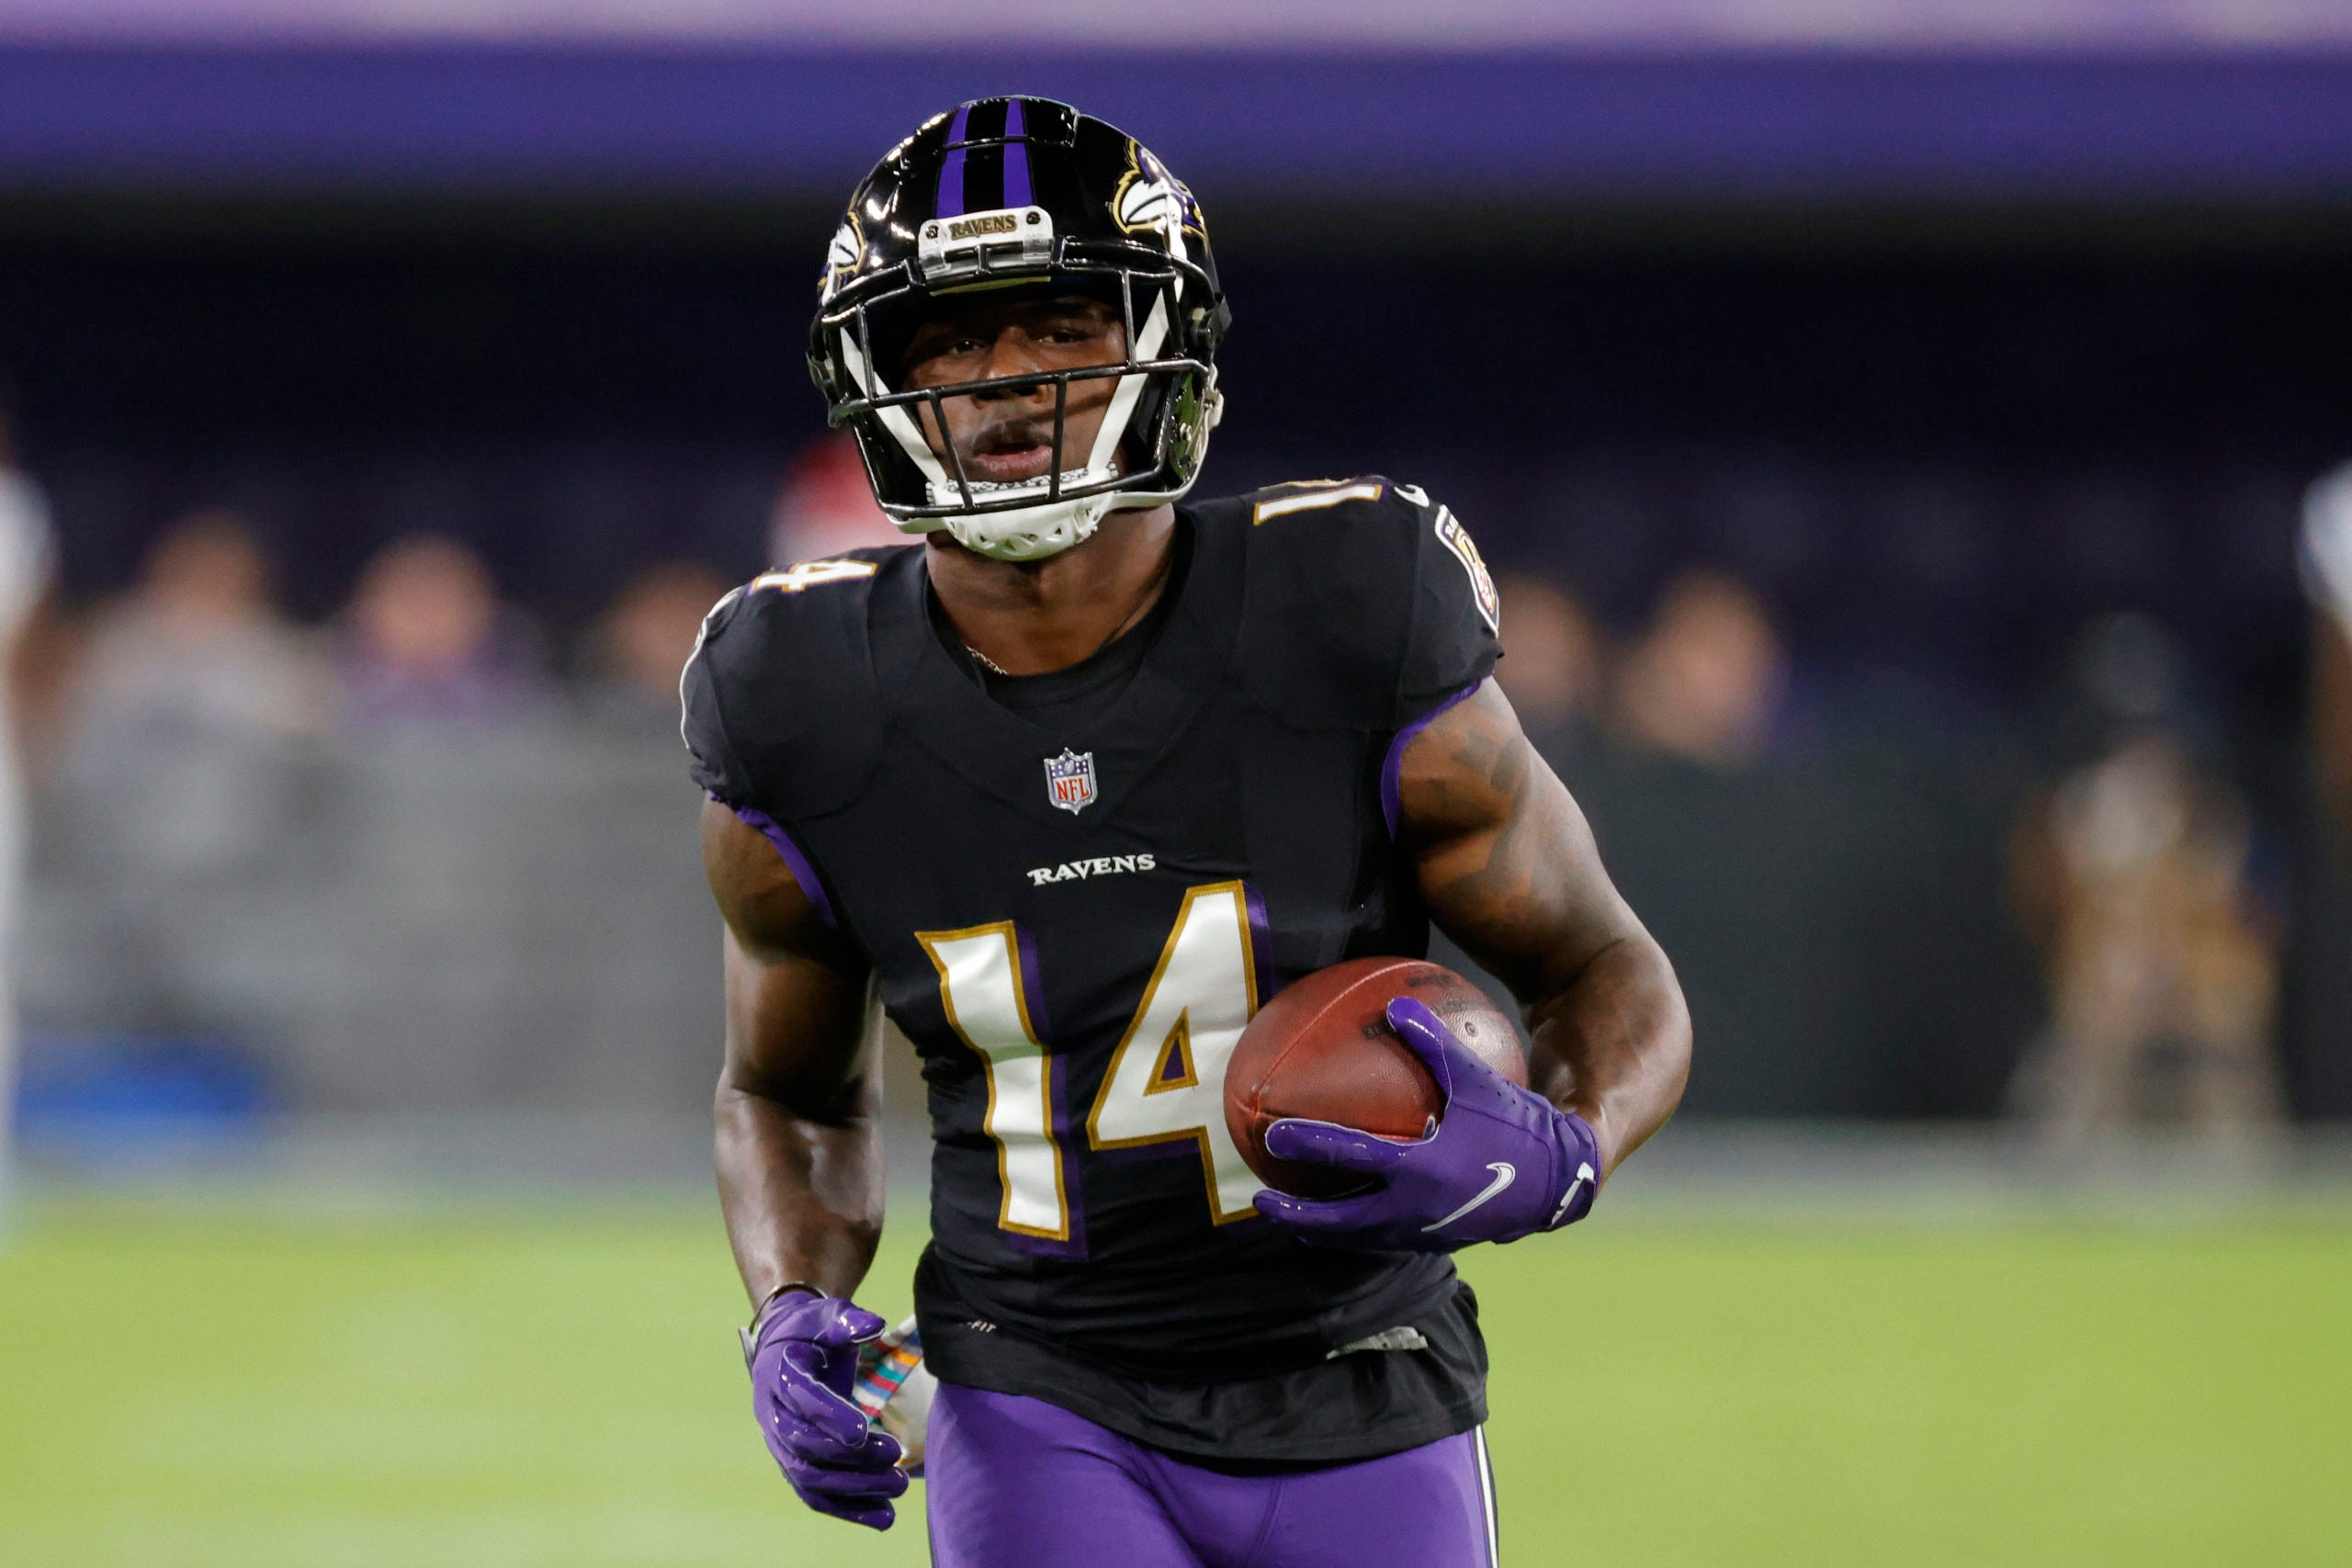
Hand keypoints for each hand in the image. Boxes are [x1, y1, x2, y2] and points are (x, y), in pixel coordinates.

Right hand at [743, 1290, 907, 1529]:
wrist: (787, 1348)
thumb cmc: (813, 1330)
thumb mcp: (829, 1315)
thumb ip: (849, 1320)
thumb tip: (872, 1325)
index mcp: (779, 1373)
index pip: (800, 1400)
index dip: (829, 1416)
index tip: (864, 1429)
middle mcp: (772, 1413)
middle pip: (804, 1447)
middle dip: (849, 1458)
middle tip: (893, 1457)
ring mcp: (780, 1444)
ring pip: (809, 1478)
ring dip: (853, 1489)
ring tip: (897, 1487)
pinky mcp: (794, 1463)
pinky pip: (815, 1494)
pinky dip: (848, 1510)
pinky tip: (884, 1516)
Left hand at [1252, 995, 1601, 1251]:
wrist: (1561, 1181)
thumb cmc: (1518, 1124)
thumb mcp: (1477, 1079)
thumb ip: (1434, 1043)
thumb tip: (1395, 1006)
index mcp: (1421, 1167)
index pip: (1350, 1156)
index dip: (1308, 1142)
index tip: (1272, 1134)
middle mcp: (1416, 1209)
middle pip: (1340, 1222)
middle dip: (1297, 1215)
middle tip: (1262, 1199)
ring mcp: (1425, 1232)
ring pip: (1360, 1239)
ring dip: (1322, 1231)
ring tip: (1293, 1221)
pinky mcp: (1438, 1242)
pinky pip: (1384, 1240)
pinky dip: (1357, 1233)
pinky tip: (1346, 1219)